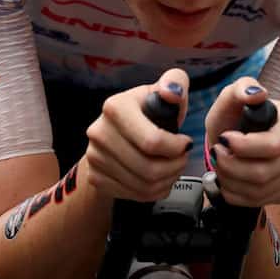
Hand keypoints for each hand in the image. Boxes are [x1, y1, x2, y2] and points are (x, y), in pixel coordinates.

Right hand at [85, 68, 191, 201]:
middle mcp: (99, 132)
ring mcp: (95, 157)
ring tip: (174, 167)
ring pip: (144, 185)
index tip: (185, 143)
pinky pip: (135, 195)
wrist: (115, 132)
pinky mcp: (96, 177)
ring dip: (168, 180)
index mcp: (115, 107)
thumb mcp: (163, 91)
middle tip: (182, 158)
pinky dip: (155, 191)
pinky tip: (160, 178)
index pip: (153, 141)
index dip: (177, 148)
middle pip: (149, 168)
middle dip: (175, 167)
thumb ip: (174, 83)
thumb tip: (172, 92)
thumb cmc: (146, 111)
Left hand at [205, 78, 279, 206]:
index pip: (273, 145)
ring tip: (220, 166)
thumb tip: (258, 93)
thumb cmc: (234, 116)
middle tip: (217, 155)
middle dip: (231, 167)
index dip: (243, 148)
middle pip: (266, 171)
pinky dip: (237, 194)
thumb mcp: (230, 98)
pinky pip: (263, 200)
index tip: (224, 140)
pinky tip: (229, 180)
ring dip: (231, 181)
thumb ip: (240, 88)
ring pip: (262, 189)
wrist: (236, 139)